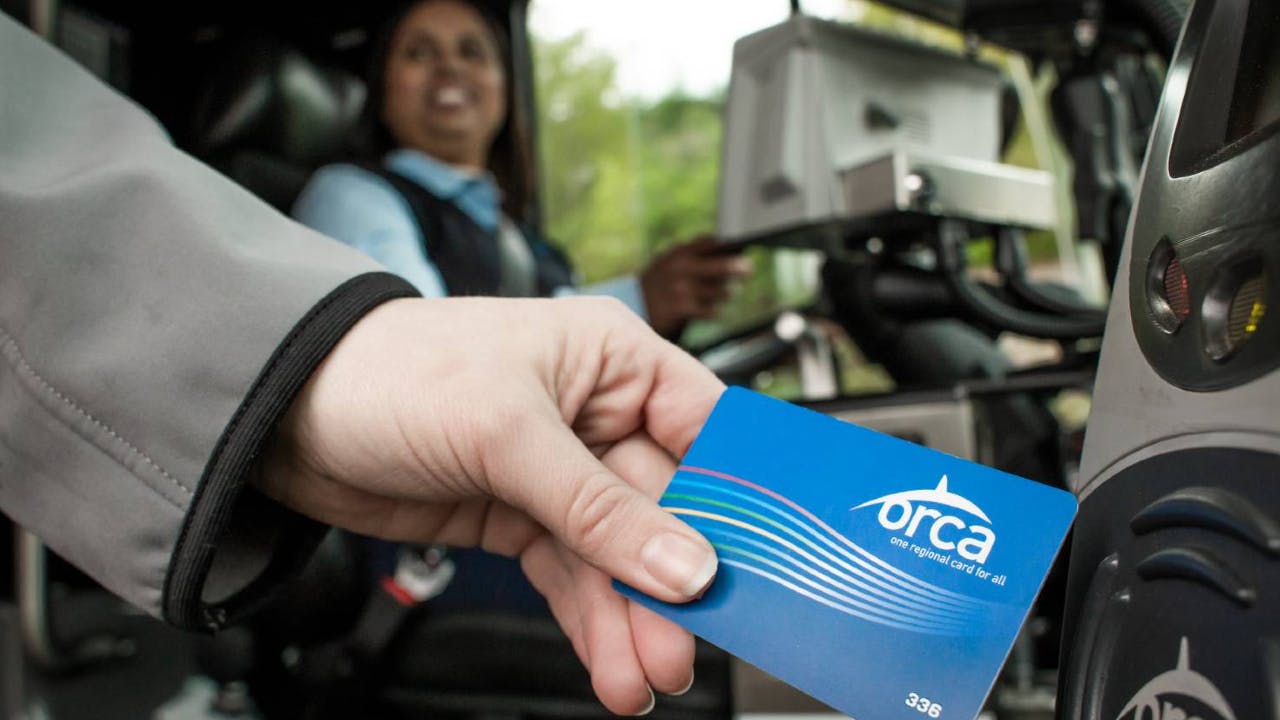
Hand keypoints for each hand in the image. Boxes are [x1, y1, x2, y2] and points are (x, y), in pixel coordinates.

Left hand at [259, 296, 722, 714]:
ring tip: (642, 674)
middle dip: (671, 581)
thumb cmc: (392, 370)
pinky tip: (608, 660)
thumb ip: (598, 508)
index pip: (704, 430)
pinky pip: (572, 575)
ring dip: (630, 618)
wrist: (287, 413)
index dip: (736, 496)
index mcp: (611, 358)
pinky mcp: (520, 516)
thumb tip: (684, 562)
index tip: (760, 561)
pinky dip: (590, 621)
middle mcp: (594, 412)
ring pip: (617, 555)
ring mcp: (557, 471)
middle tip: (685, 644)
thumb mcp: (509, 433)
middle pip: (663, 507)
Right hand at [640, 235, 751, 336]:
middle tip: (748, 269)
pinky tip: (717, 311)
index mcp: (677, 253)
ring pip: (718, 291)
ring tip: (729, 293)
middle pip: (719, 265)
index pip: (707, 242)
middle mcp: (680, 268)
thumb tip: (728, 257)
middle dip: (736, 267)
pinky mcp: (681, 308)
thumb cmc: (658, 284)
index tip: (739, 244)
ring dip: (726, 293)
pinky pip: (709, 311)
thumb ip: (693, 258)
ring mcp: (681, 288)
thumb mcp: (669, 264)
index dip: (726, 244)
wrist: (633, 305)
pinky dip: (715, 311)